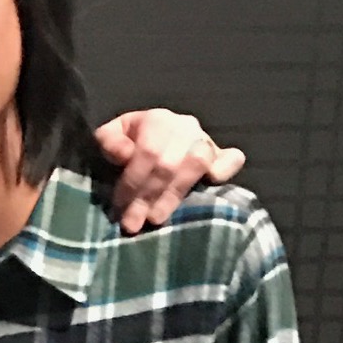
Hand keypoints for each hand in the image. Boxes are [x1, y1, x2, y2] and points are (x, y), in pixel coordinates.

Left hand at [94, 108, 245, 235]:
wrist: (147, 136)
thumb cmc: (126, 142)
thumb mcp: (110, 136)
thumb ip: (110, 141)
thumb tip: (125, 154)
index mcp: (158, 119)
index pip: (148, 152)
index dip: (133, 182)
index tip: (120, 207)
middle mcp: (185, 126)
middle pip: (169, 163)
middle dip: (147, 197)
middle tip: (132, 223)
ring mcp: (204, 139)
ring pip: (196, 165)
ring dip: (174, 195)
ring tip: (155, 218)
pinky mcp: (220, 154)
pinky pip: (232, 159)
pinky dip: (225, 170)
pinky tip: (210, 184)